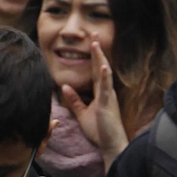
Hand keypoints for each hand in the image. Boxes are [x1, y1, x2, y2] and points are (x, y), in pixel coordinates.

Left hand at [61, 40, 129, 168]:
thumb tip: (65, 86)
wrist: (110, 144)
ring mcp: (108, 96)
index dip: (94, 55)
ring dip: (100, 57)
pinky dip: (105, 77)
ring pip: (104, 73)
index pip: (96, 70)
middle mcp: (106, 91)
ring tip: (96, 43)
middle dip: (97, 49)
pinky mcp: (107, 104)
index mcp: (100, 92)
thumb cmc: (100, 130)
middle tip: (94, 32)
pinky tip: (104, 66)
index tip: (92, 41)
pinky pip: (106, 89)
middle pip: (101, 66)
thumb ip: (74, 100)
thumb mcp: (82, 113)